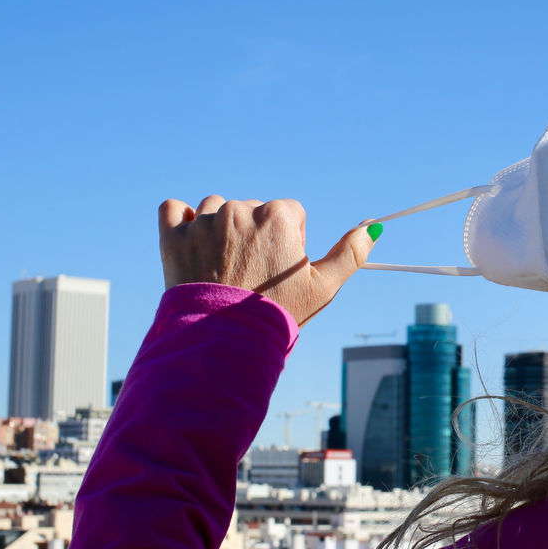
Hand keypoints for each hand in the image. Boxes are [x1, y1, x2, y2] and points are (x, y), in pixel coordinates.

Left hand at [158, 195, 378, 325]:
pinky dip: (181, 220)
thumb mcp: (324, 286)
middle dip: (255, 235)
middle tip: (254, 274)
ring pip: (215, 208)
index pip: (289, 213)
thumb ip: (351, 253)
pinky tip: (192, 241)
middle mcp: (239, 210)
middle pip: (253, 209)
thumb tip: (374, 227)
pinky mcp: (173, 236)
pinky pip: (173, 208)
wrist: (224, 340)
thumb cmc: (279, 312)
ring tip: (224, 265)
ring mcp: (203, 221)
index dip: (290, 241)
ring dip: (219, 228)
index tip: (281, 269)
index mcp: (277, 215)